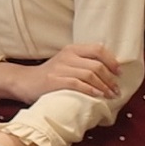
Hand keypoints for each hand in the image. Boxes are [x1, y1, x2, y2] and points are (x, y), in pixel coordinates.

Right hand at [0, 45, 116, 105]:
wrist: (25, 82)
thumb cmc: (50, 75)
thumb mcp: (67, 63)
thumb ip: (83, 63)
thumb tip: (109, 72)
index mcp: (72, 49)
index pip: (98, 49)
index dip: (112, 61)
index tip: (119, 73)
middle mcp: (67, 56)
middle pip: (97, 65)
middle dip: (110, 79)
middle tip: (117, 90)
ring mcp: (60, 68)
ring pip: (90, 75)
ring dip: (104, 87)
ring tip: (110, 96)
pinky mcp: (54, 81)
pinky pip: (77, 84)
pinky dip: (90, 90)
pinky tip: (97, 96)